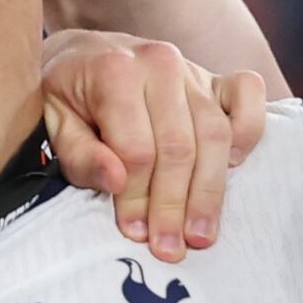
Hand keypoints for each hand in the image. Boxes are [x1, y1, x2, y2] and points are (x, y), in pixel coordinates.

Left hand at [35, 29, 271, 256]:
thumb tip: (117, 181)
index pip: (136, 149)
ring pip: (215, 135)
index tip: (134, 232)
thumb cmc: (66, 96)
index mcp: (115, 72)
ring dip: (210, 191)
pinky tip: (234, 166)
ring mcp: (193, 69)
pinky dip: (249, 130)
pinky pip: (250, 96)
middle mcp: (160, 64)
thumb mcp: (52, 125)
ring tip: (202, 233)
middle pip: (179, 147)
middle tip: (171, 248)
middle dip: (174, 204)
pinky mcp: (216, 76)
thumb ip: (80, 154)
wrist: (84, 54)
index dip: (136, 197)